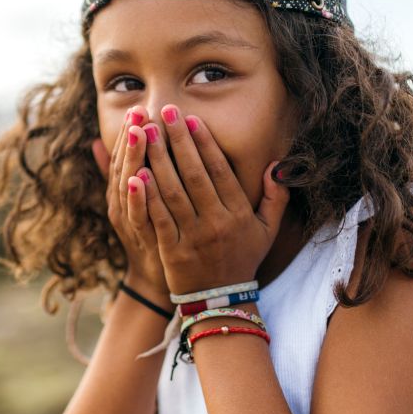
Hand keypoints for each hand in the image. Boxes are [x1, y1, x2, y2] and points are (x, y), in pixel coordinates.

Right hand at [91, 106, 167, 299]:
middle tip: (139, 111)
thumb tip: (96, 142)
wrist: (156, 278)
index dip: (128, 133)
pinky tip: (139, 178)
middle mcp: (120, 203)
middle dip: (131, 137)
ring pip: (127, 185)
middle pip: (123, 165)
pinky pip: (136, 215)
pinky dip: (136, 197)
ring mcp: (129, 220)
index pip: (123, 156)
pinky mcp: (140, 238)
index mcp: (121, 192)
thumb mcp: (133, 200)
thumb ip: (116, 172)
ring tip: (139, 132)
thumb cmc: (151, 233)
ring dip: (132, 158)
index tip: (139, 107)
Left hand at [128, 104, 289, 295]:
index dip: (204, 144)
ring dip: (158, 160)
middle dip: (178, 141)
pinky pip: (158, 218)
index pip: (220, 171)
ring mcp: (193, 238)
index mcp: (238, 214)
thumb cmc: (242, 259)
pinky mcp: (172, 251)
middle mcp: (216, 223)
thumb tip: (276, 165)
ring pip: (173, 193)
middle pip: (194, 175)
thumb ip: (275, 197)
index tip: (191, 119)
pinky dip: (147, 196)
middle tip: (164, 111)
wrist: (221, 302)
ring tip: (145, 133)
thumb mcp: (267, 231)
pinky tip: (135, 172)